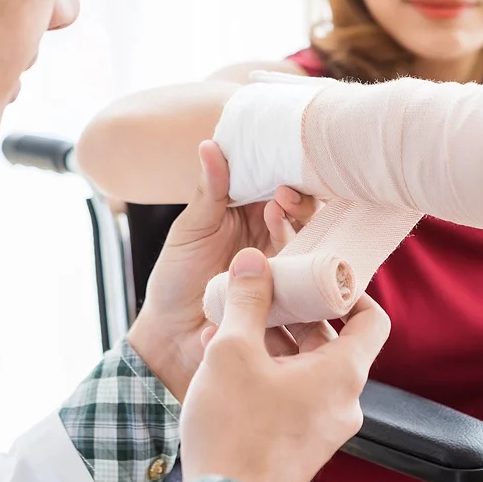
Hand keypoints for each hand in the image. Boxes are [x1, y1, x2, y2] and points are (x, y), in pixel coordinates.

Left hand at [126, 141, 321, 399]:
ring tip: (274, 220)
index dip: (286, 175)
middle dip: (300, 202)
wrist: (171, 336)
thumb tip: (210, 145)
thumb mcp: (191, 231)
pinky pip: (308, 284)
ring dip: (297, 230)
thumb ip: (208, 192)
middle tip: (282, 198)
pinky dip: (303, 272)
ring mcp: (285, 271)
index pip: (280, 186)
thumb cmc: (176, 279)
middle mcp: (274, 240)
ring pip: (311, 245)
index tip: (278, 173)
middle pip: (305, 214)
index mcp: (252, 214)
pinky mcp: (291, 301)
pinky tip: (286, 266)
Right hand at [181, 247, 390, 481]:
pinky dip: (269, 373)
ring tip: (233, 329)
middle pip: (332, 340)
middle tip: (263, 297)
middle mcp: (342, 401)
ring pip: (306, 367)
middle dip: (294, 315)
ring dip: (274, 343)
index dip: (350, 293)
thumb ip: (248, 301)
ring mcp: (322, 426)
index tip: (319, 279)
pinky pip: (293, 394)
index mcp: (342, 374)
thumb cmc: (235, 435)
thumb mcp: (233, 353)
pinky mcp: (300, 442)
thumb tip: (255, 263)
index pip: (373, 319)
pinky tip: (227, 365)